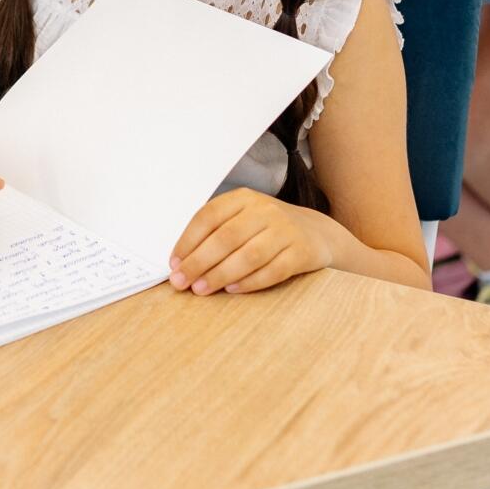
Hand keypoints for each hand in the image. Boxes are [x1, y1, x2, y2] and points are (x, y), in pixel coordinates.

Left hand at [169, 190, 334, 295]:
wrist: (315, 233)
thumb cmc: (267, 229)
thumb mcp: (242, 218)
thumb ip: (214, 233)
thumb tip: (181, 262)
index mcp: (243, 198)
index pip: (209, 216)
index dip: (188, 241)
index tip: (174, 264)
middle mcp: (265, 210)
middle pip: (226, 237)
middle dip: (199, 262)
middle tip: (181, 282)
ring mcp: (285, 230)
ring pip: (249, 255)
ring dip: (221, 274)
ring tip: (201, 289)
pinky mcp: (301, 252)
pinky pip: (273, 270)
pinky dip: (250, 282)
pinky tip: (232, 289)